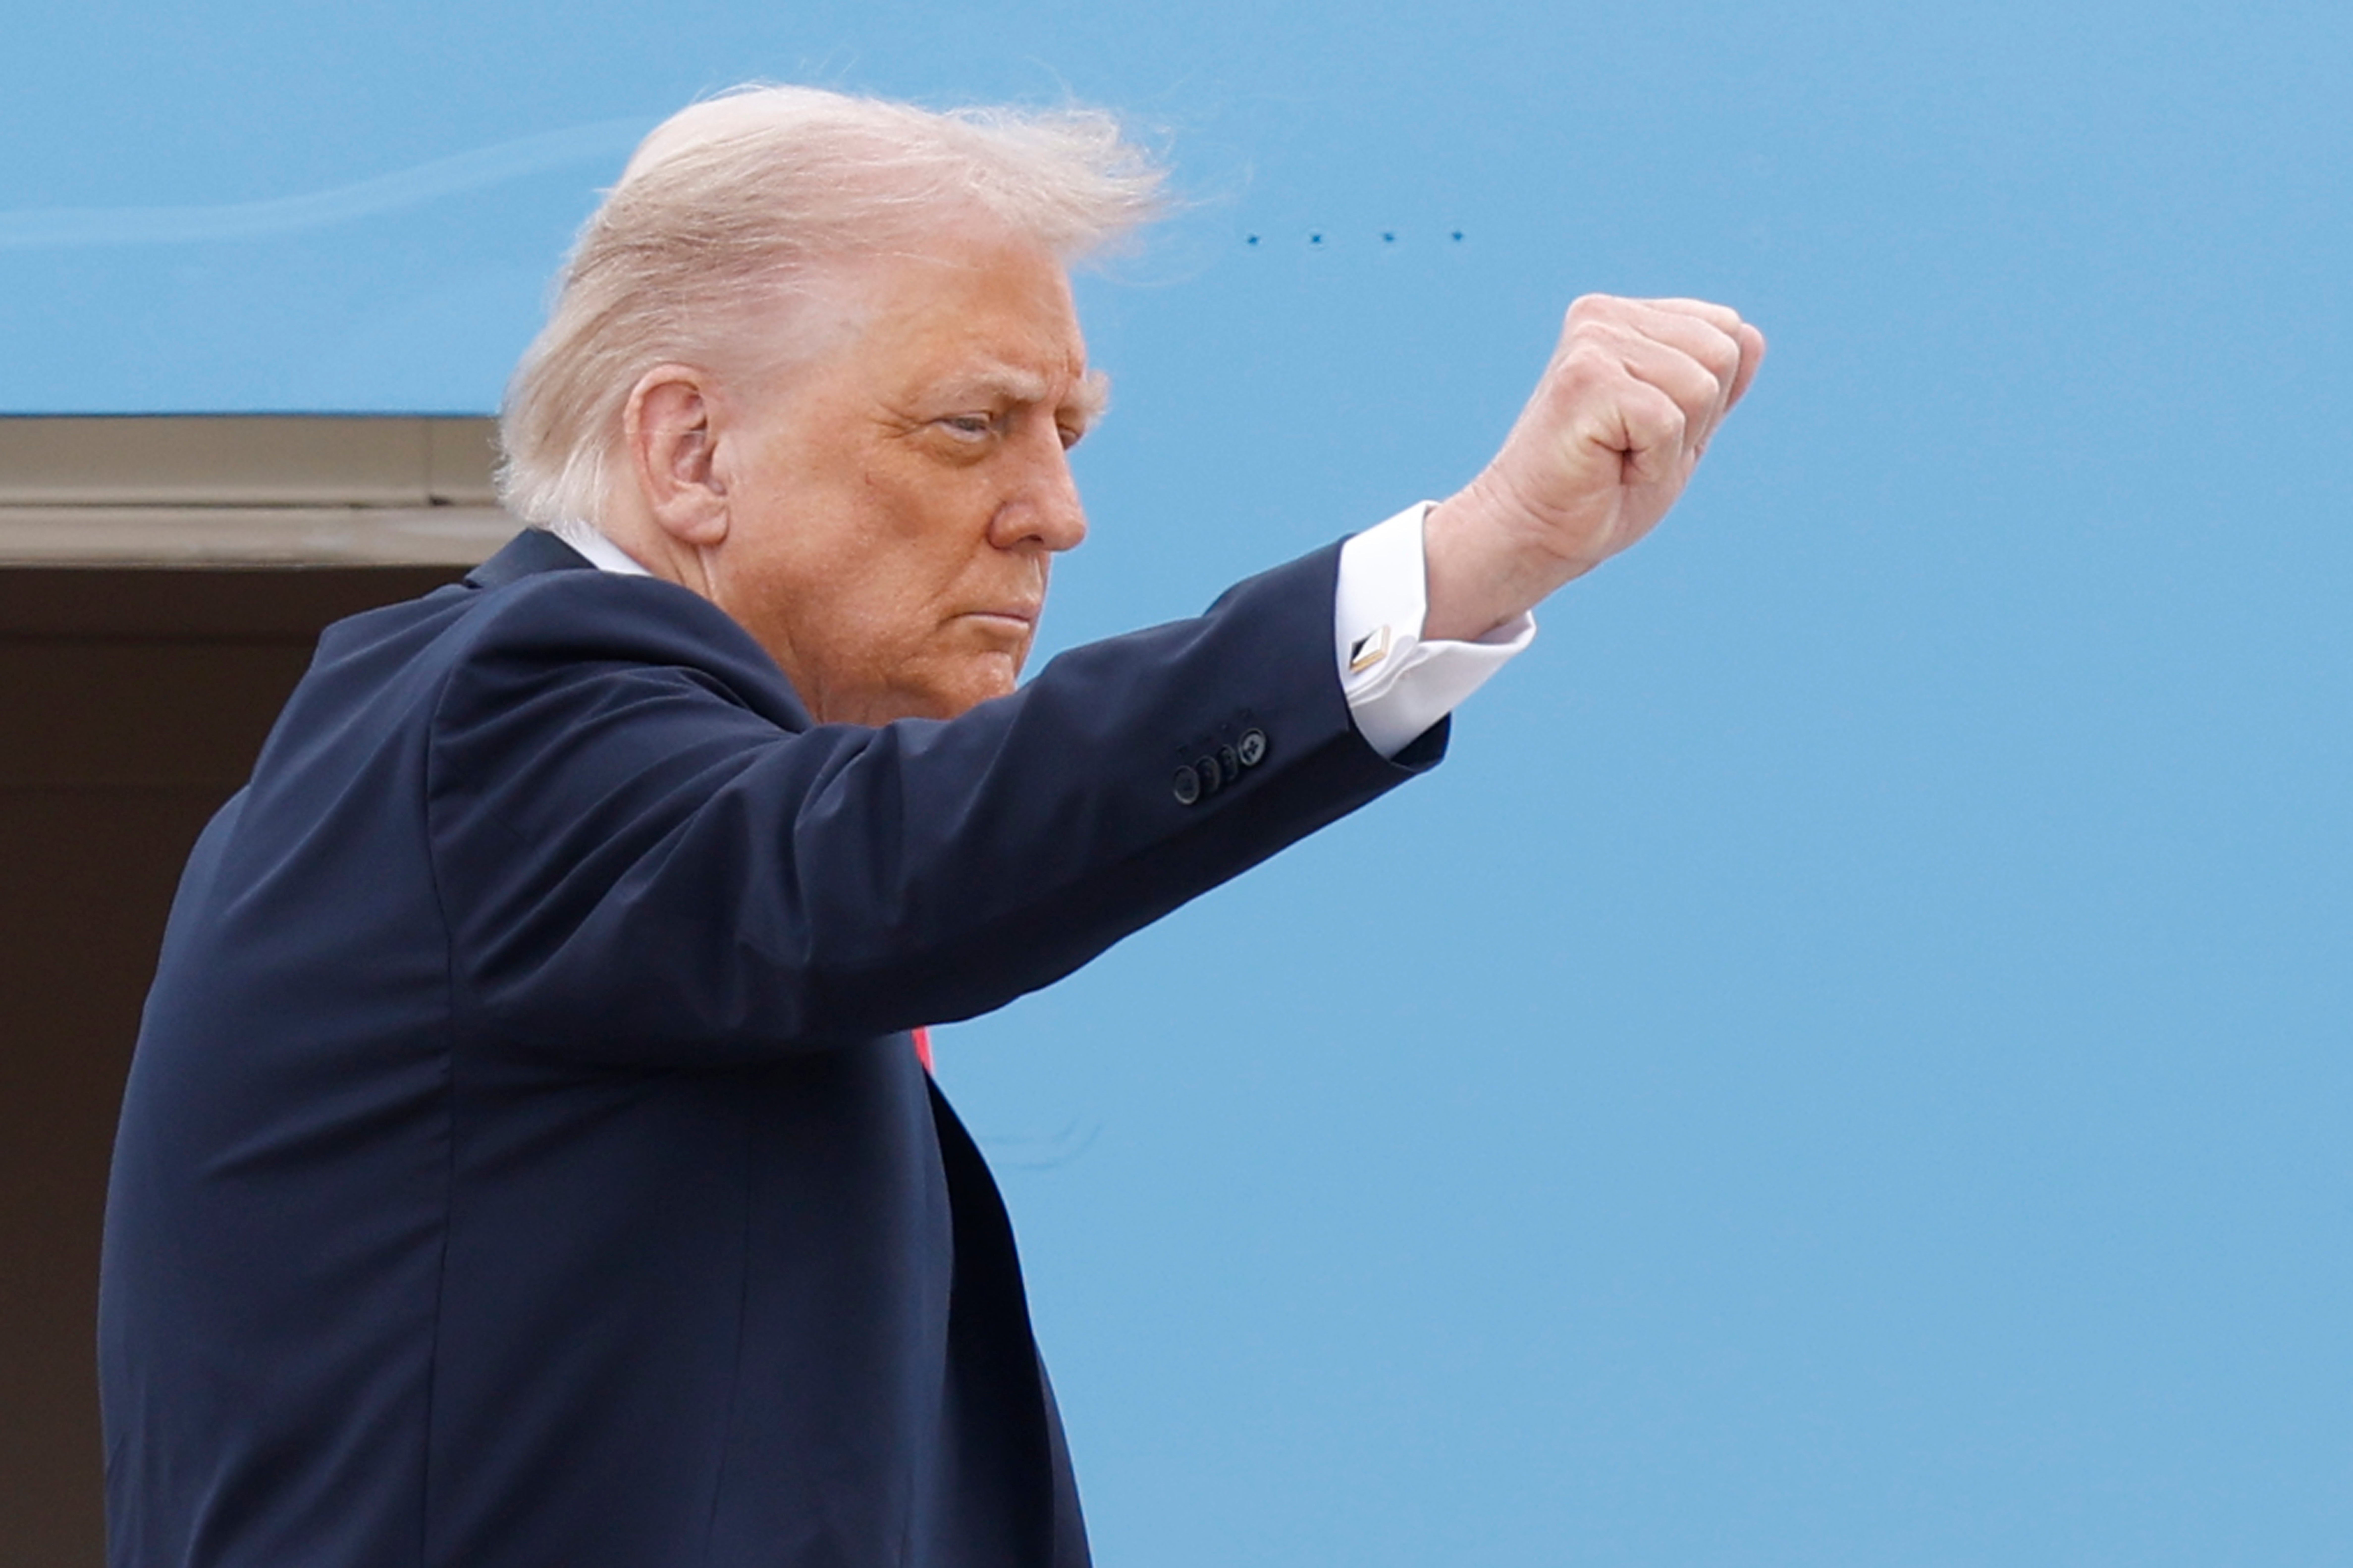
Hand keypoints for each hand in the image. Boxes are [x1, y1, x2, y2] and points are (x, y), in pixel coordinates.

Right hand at [1422, 295, 1764, 640]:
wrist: (1536, 533)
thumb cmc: (1601, 490)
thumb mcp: (1679, 429)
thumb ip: (1713, 382)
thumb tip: (1752, 335)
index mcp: (1627, 317)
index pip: (1727, 330)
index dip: (1707, 399)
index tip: (1649, 429)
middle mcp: (1605, 315)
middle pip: (1722, 353)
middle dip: (1696, 419)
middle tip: (1634, 447)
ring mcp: (1593, 341)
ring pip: (1701, 386)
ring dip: (1672, 443)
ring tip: (1620, 456)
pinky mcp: (1585, 378)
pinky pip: (1666, 420)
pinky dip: (1650, 462)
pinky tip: (1609, 467)